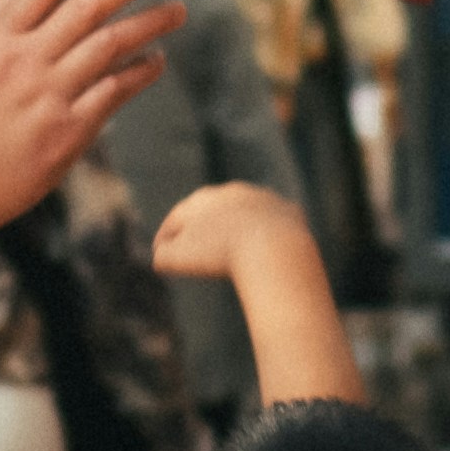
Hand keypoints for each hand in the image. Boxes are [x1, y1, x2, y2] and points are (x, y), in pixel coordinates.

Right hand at [151, 182, 311, 283]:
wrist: (272, 247)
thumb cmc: (219, 254)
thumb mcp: (178, 259)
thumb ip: (163, 256)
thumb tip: (160, 256)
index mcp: (202, 199)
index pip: (178, 217)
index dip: (167, 236)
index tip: (163, 252)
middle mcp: (232, 192)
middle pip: (212, 210)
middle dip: (202, 226)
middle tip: (195, 245)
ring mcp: (263, 198)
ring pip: (245, 213)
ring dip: (237, 227)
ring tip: (232, 246)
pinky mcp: (289, 211)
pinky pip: (275, 223)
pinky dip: (268, 235)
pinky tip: (265, 248)